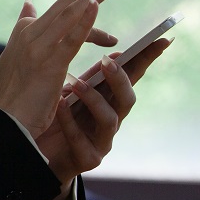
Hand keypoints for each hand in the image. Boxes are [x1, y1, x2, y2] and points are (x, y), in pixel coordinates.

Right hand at [0, 0, 125, 139]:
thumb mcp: (17, 55)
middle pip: (67, 1)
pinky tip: (98, 3)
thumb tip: (28, 2)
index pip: (60, 8)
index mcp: (25, 31)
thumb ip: (25, 27)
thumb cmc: (16, 94)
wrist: (8, 120)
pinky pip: (71, 36)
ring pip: (71, 12)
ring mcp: (39, 46)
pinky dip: (85, 18)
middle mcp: (30, 33)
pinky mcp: (50, 62)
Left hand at [36, 35, 171, 192]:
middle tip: (106, 61)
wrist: (37, 154)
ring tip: (75, 84)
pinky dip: (70, 122)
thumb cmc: (56, 122)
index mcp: (109, 101)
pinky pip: (81, 140)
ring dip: (93, 99)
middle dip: (121, 79)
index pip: (132, 77)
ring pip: (109, 120)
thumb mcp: (71, 95)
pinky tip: (60, 107)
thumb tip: (106, 49)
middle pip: (127, 98)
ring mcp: (102, 141)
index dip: (147, 60)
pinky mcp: (87, 159)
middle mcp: (111, 120)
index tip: (163, 40)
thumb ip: (89, 76)